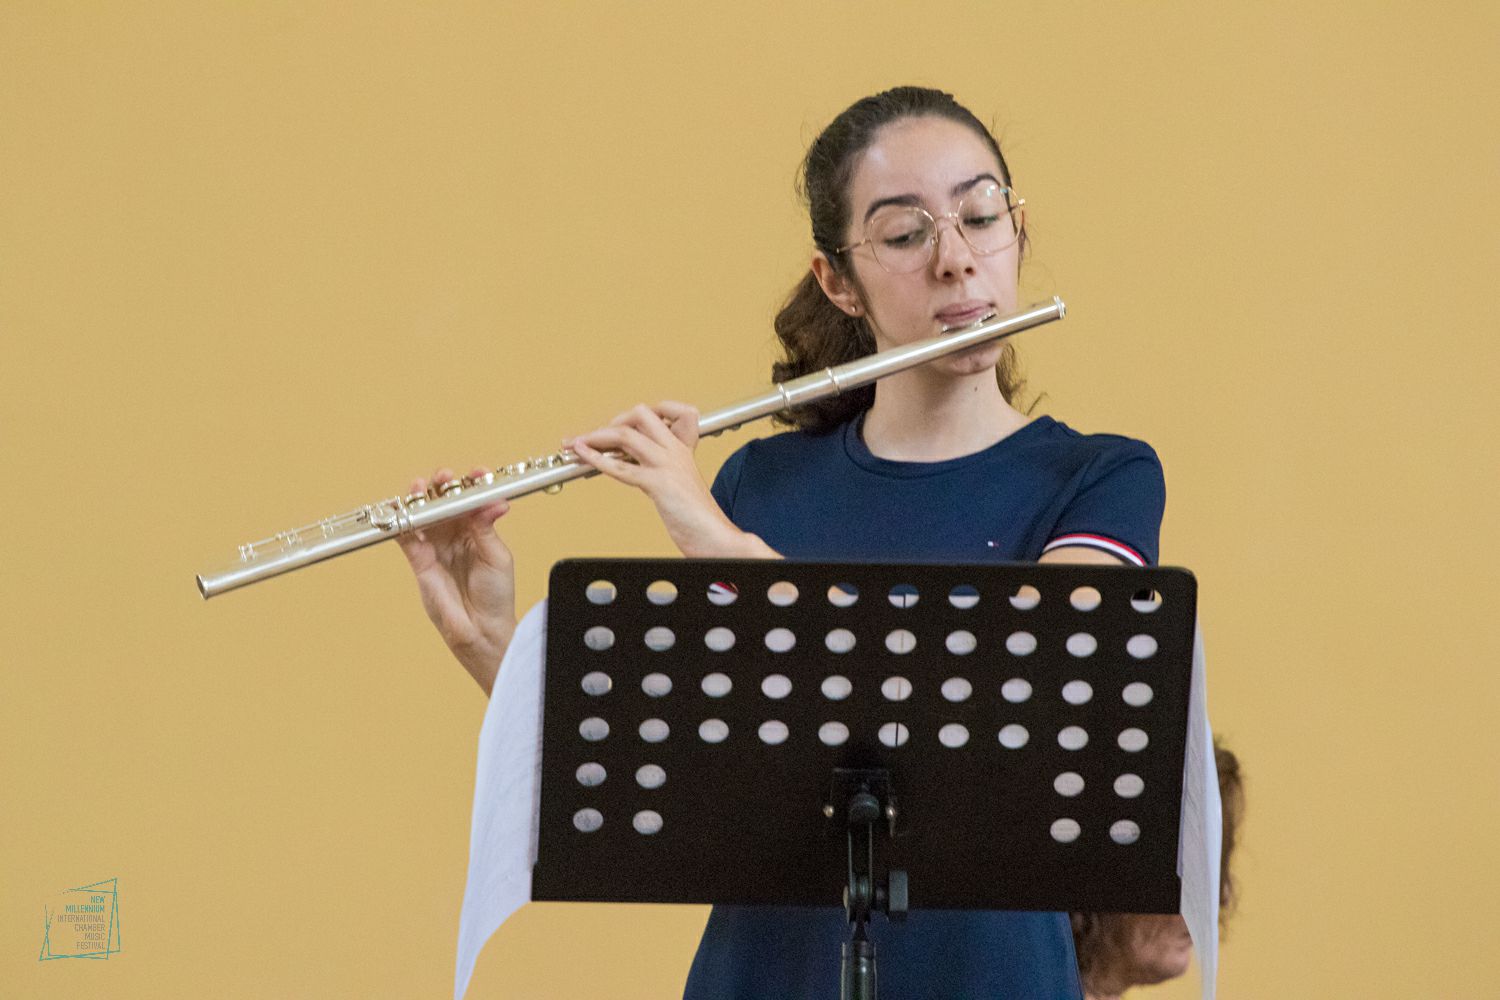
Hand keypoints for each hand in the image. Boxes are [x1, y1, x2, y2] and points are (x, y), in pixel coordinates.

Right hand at [395, 467, 515, 695]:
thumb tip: (493, 501)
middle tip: (445, 477)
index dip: (471, 484)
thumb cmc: (496, 593)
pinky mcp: (419, 558)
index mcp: (477, 527)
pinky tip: (401, 508)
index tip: (478, 474)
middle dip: (442, 485)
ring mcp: (435, 544)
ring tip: (420, 486)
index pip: (470, 499)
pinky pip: (405, 535)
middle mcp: (454, 532)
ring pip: (423, 513)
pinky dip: (400, 520)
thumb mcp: (496, 556)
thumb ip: (487, 528)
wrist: (481, 628)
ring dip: (419, 497)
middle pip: (443, 500)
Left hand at [567, 401, 767, 557]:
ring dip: (595, 437)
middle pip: (640, 416)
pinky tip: (583, 456)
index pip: (664, 411)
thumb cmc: (697, 518)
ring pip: (627, 436)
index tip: (615, 428)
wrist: (716, 538)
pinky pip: (622, 467)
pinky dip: (597, 459)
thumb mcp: (678, 484)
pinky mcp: (660, 484)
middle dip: (610, 422)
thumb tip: (634, 466)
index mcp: (682, 449)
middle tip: (590, 436)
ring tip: (575, 443)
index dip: (635, 416)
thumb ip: (661, 470)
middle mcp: (675, 451)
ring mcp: (668, 465)